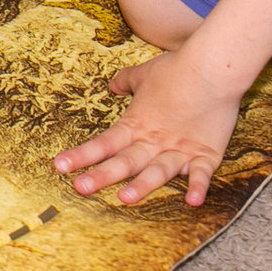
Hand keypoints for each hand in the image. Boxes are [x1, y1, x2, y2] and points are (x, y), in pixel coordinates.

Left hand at [55, 47, 240, 206]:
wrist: (212, 67)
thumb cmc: (177, 69)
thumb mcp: (143, 74)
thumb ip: (125, 82)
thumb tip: (111, 85)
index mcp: (136, 124)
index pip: (104, 143)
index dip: (81, 155)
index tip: (59, 167)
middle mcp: (155, 140)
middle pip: (125, 162)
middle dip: (102, 176)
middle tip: (80, 188)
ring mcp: (180, 148)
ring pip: (158, 171)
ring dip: (142, 186)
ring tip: (125, 199)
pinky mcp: (207, 152)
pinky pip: (202, 173)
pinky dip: (198, 187)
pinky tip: (193, 202)